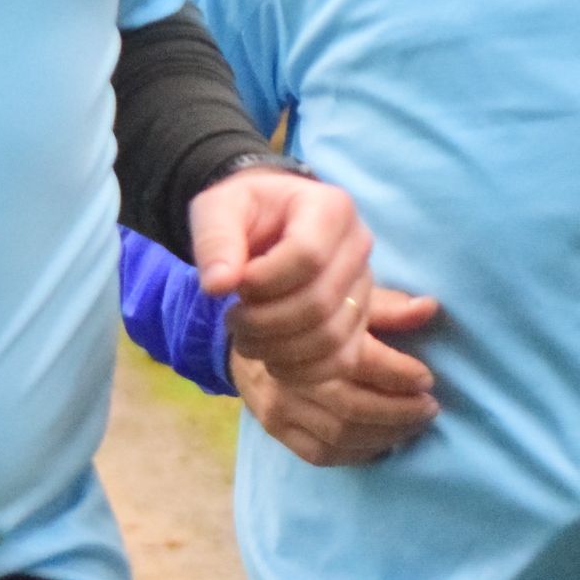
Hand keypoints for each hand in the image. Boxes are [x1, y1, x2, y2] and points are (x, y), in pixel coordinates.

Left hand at [190, 167, 375, 384]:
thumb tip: (217, 285)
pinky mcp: (360, 321)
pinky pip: (342, 361)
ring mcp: (364, 286)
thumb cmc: (245, 213)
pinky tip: (271, 360)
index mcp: (331, 208)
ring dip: (278, 350)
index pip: (308, 256)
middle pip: (320, 302)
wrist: (265, 227)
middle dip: (265, 322)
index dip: (264, 282)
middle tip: (232, 319)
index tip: (234, 285)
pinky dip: (302, 372)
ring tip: (246, 338)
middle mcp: (359, 245)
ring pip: (331, 337)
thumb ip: (215, 240)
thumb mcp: (218, 209)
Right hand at [232, 288, 442, 465]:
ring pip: (339, 435)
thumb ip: (387, 307)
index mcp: (313, 336)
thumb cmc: (310, 311)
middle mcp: (293, 374)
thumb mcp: (346, 297)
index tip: (428, 379)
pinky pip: (318, 454)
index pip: (364, 364)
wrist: (249, 327)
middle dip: (400, 413)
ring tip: (413, 427)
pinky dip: (356, 455)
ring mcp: (280, 405)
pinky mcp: (273, 427)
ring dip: (384, 436)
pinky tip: (381, 446)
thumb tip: (429, 308)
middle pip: (353, 407)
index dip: (401, 375)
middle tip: (429, 409)